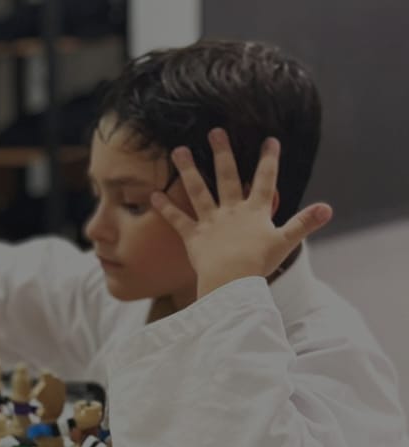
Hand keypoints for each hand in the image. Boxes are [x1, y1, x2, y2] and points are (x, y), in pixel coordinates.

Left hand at [150, 128, 332, 298]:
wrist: (231, 282)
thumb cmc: (258, 265)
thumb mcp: (285, 243)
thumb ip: (304, 223)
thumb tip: (328, 209)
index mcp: (255, 211)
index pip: (265, 180)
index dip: (268, 160)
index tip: (270, 140)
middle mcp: (231, 211)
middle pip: (227, 176)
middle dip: (222, 152)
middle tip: (215, 131)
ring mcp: (210, 222)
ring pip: (198, 191)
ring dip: (188, 170)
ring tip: (178, 150)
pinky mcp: (193, 237)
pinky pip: (177, 220)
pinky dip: (166, 208)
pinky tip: (153, 195)